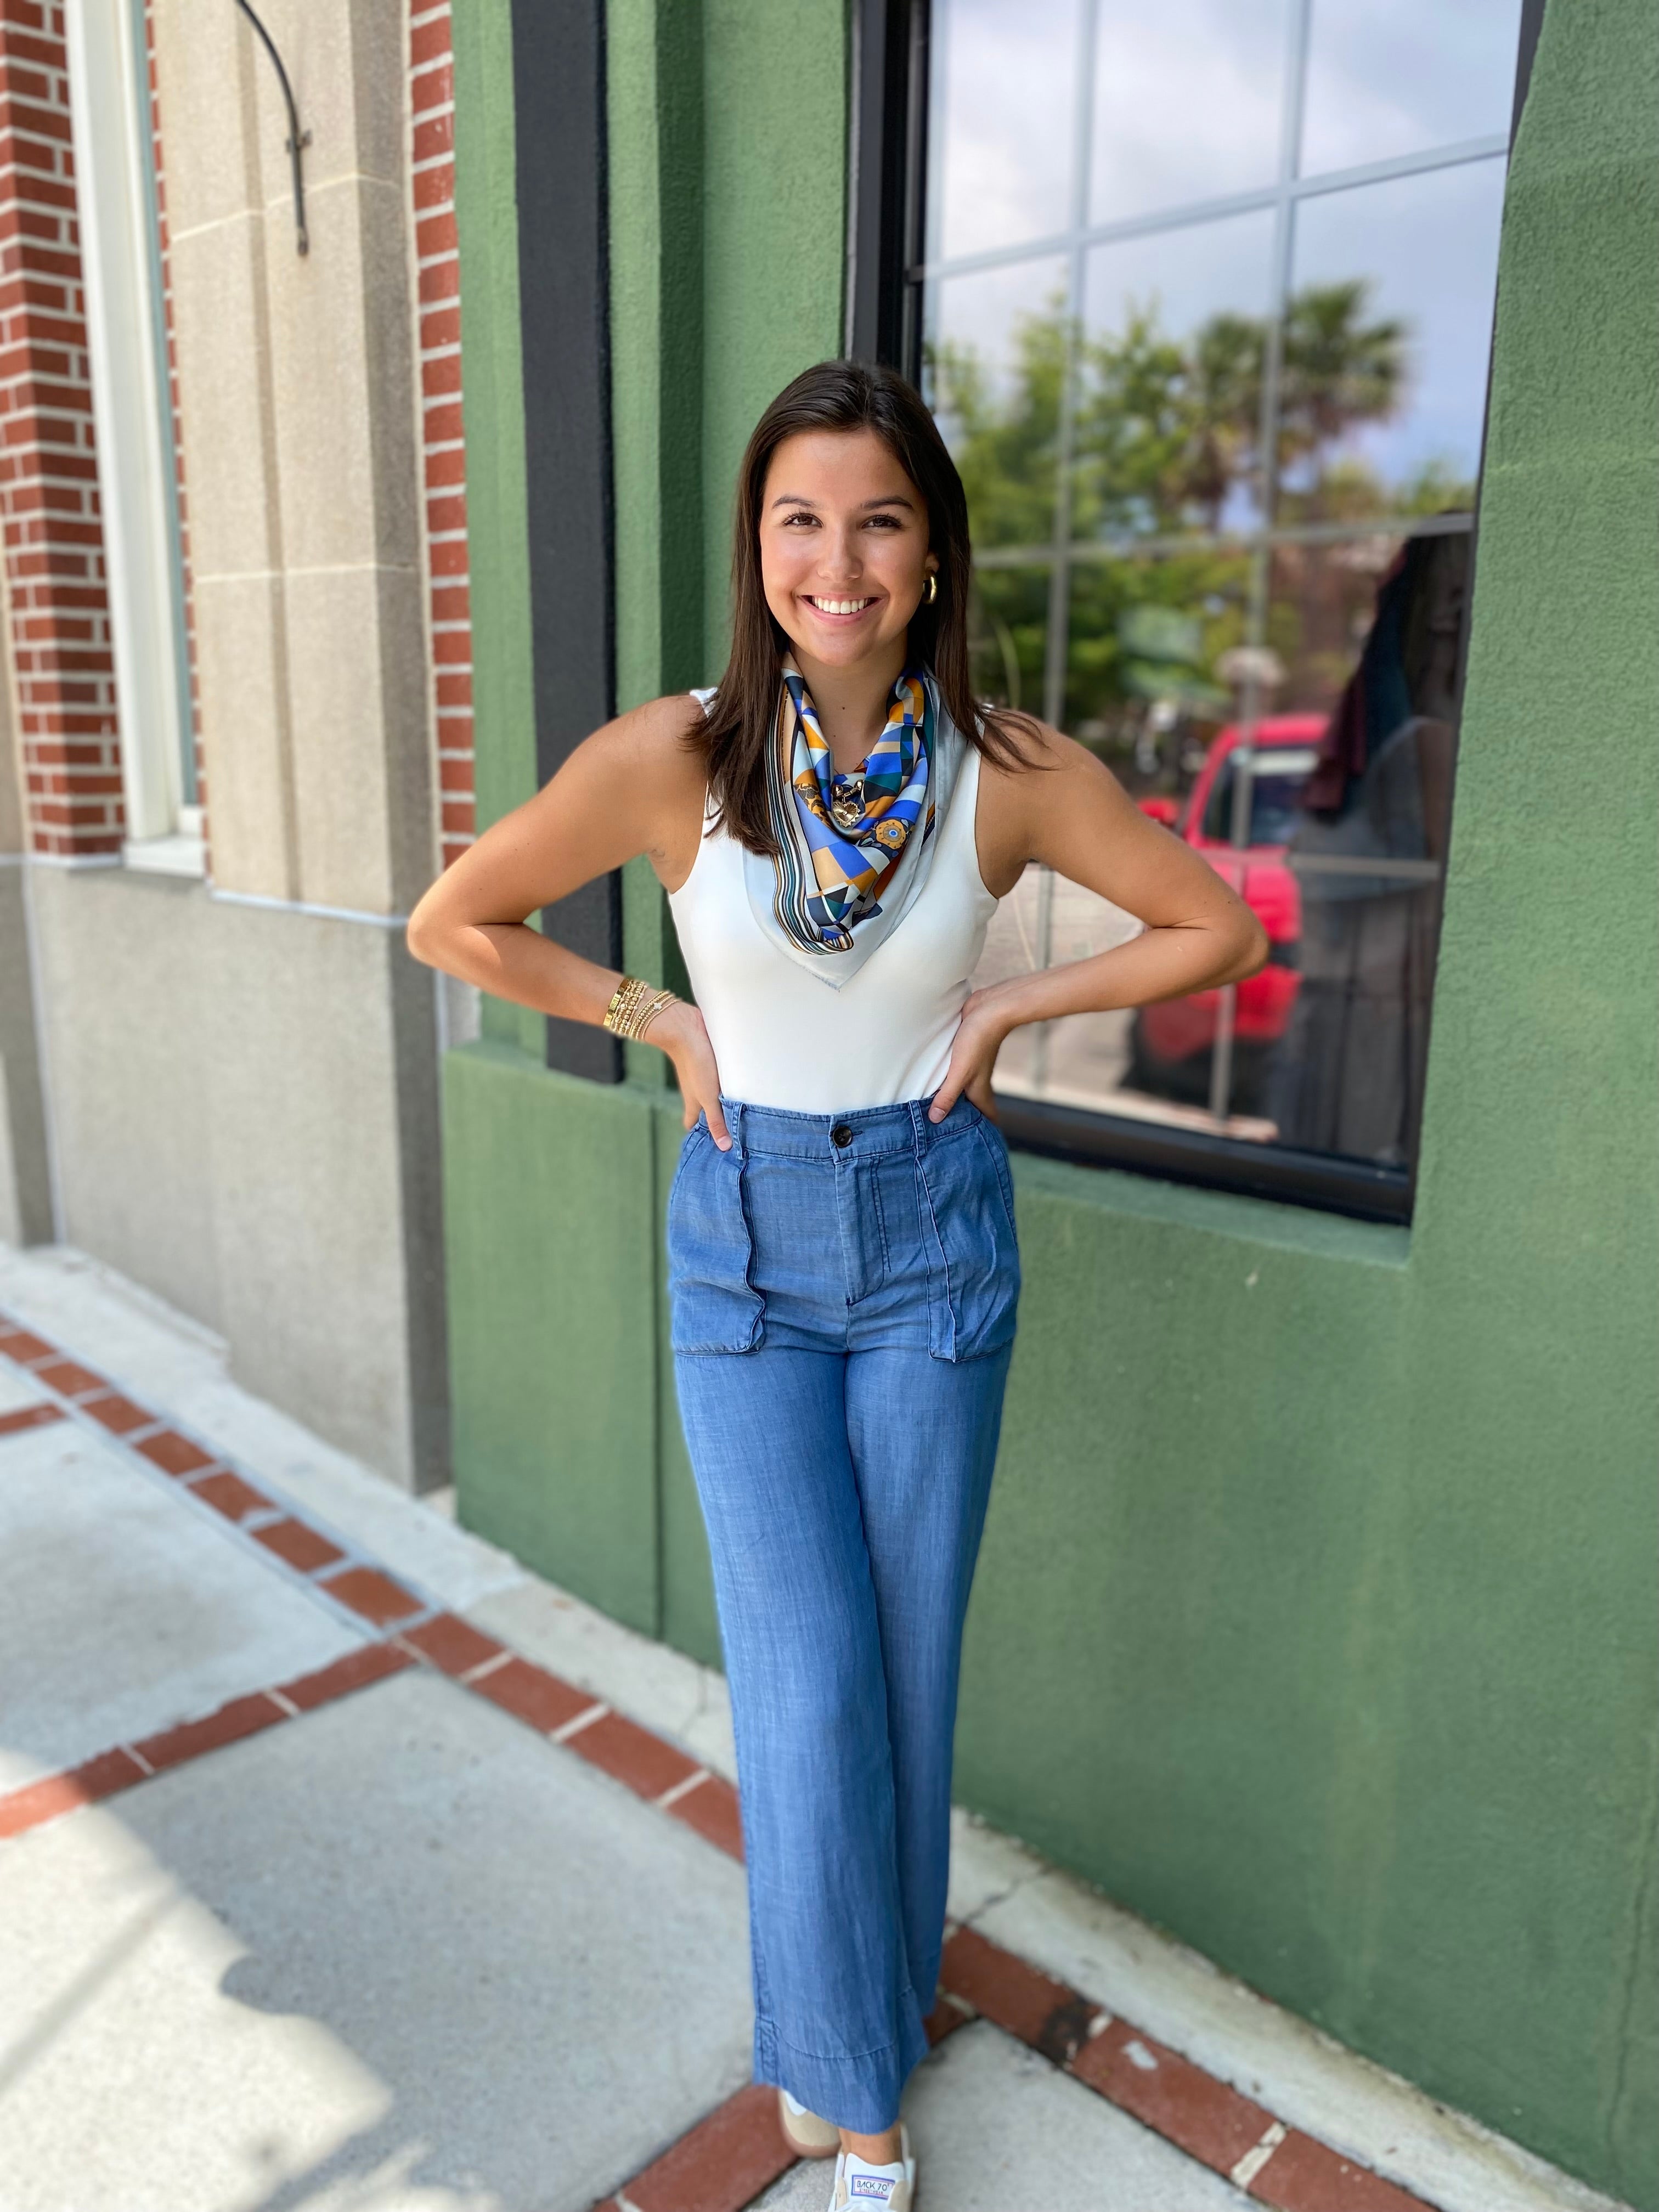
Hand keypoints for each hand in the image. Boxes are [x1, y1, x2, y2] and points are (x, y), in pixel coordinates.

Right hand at [652, 1000, 731, 1148]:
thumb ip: (717, 1120)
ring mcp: (703, 1076)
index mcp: (693, 1103)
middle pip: (704, 1109)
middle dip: (716, 1118)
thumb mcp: (709, 1097)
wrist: (686, 1028)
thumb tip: (724, 1148)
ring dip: (725, 1099)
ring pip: (713, 1092)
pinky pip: (720, 1076)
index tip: (713, 1145)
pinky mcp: (711, 1061)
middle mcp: (697, 1091)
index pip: (692, 1124)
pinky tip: (745, 1082)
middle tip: (735, 1129)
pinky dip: (730, 1082)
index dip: (700, 1134)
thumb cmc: (696, 1065)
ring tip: (745, 1108)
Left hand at [927, 987, 1010, 1122]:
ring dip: (952, 1100)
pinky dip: (946, 1082)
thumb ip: (947, 1096)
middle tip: (947, 1135)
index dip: (985, 1132)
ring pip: (962, 1090)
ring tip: (935, 1113)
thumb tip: (935, 1120)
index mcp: (979, 1090)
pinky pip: (954, 1074)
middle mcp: (977, 1081)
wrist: (990, 1008)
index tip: (977, 1148)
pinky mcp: (963, 1054)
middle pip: (972, 1106)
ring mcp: (971, 1068)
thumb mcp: (960, 1072)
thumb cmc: (977, 1040)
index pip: (987, 1117)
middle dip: (964, 1120)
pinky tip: (933, 1083)